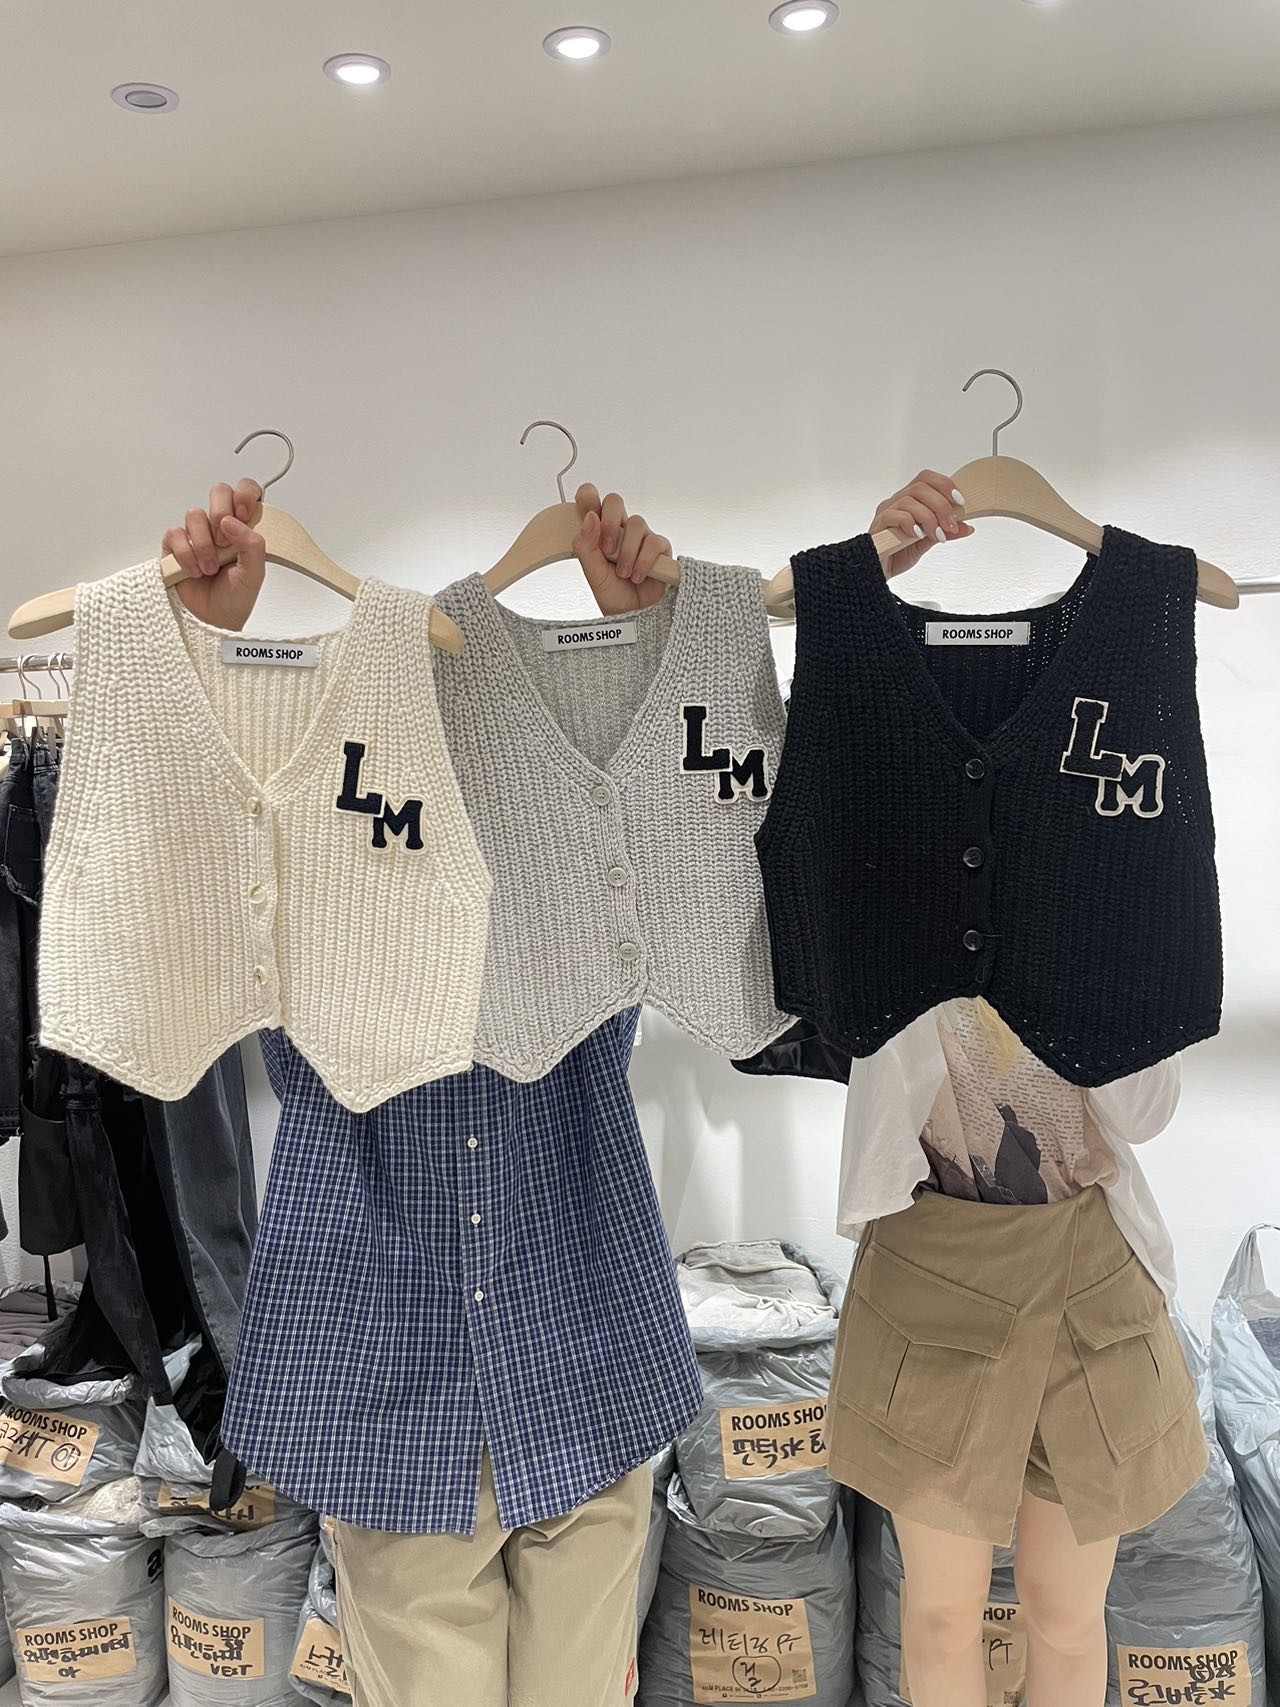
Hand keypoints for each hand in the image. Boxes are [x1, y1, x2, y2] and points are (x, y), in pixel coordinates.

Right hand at [164, 479, 266, 630]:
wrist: (213, 622)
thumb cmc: (236, 599)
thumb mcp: (255, 573)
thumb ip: (252, 544)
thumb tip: (231, 521)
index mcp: (245, 528)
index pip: (247, 492)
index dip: (245, 495)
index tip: (244, 514)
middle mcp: (222, 527)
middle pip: (219, 492)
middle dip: (221, 514)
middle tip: (225, 543)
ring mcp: (198, 534)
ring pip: (194, 514)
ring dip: (204, 544)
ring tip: (210, 568)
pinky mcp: (175, 546)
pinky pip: (175, 534)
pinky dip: (186, 554)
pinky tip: (194, 571)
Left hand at [572, 484, 673, 613]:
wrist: (632, 616)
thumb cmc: (612, 593)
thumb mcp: (592, 572)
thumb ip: (586, 546)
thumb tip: (589, 518)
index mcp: (598, 531)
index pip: (592, 501)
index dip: (588, 497)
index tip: (586, 509)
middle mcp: (620, 529)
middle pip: (615, 501)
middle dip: (609, 523)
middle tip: (606, 549)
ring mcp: (640, 537)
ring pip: (636, 523)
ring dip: (627, 552)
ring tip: (623, 574)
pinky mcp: (659, 547)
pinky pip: (653, 542)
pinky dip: (643, 561)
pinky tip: (637, 576)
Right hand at [870, 470, 973, 574]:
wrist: (876, 574)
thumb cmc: (897, 555)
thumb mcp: (927, 543)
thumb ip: (944, 532)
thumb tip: (966, 527)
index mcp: (910, 501)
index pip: (926, 479)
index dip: (945, 485)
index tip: (960, 502)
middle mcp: (896, 502)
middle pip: (920, 487)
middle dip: (940, 505)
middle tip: (949, 525)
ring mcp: (886, 512)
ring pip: (909, 500)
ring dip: (928, 518)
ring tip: (935, 535)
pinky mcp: (878, 525)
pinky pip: (893, 515)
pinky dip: (910, 523)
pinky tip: (917, 535)